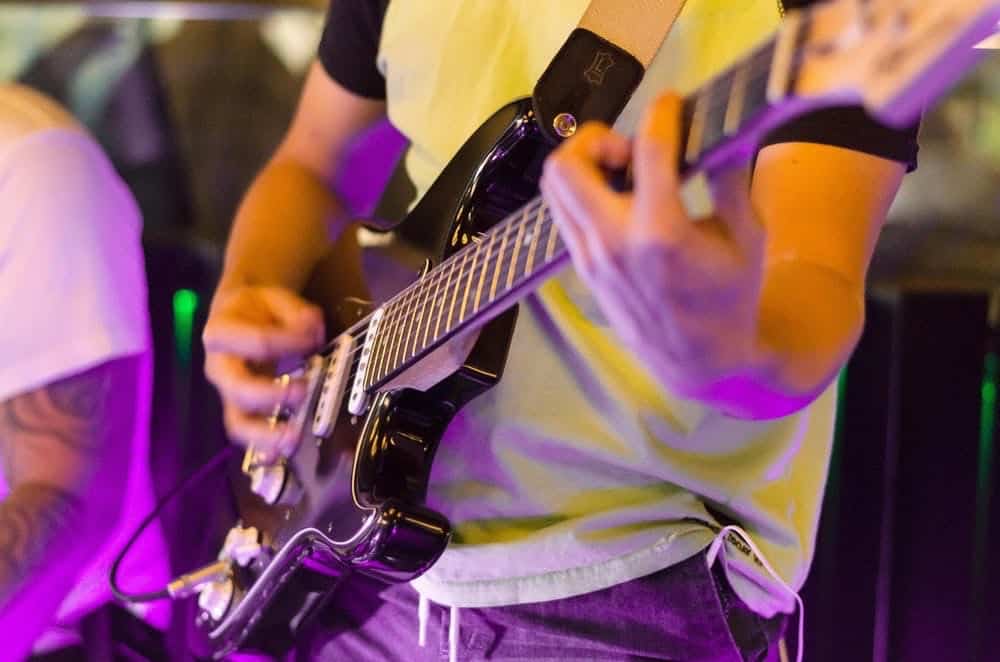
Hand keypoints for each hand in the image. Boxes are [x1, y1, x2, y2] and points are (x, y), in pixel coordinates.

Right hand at [203, 286, 324, 456]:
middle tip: (303, 391)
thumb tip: (310, 328)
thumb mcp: (274, 297)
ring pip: (237, 420)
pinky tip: (278, 456)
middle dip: (270, 394)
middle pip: (238, 388)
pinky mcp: (241, 408)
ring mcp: (228, 392)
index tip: (313, 338)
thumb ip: (295, 311)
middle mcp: (219, 366)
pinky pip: (247, 433)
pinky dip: (261, 448)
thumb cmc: (256, 308)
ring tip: (292, 438)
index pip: (258, 341)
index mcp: (221, 332)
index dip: (288, 342)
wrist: (238, 314)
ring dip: (264, 433)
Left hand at [539, 93, 767, 398]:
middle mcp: (615, 243)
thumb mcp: (746, 238)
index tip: (672, 103)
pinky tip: (618, 199)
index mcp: (662, 233)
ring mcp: (591, 259)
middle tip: (630, 149)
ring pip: (555, 187)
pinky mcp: (582, 269)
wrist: (699, 362)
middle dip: (596, 138)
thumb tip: (721, 131)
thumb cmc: (731, 300)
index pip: (648, 149)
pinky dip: (583, 192)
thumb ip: (729, 179)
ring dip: (584, 164)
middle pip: (567, 164)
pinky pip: (564, 212)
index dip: (662, 113)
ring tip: (623, 173)